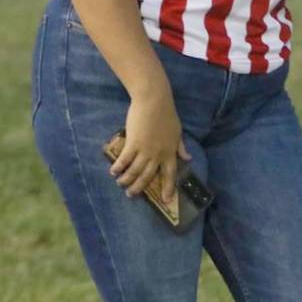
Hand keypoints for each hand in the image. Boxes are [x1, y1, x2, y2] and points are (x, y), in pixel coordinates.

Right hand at [110, 89, 190, 203]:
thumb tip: (188, 158)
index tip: (166, 200)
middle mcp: (158, 154)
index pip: (170, 174)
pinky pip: (124, 160)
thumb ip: (181, 147)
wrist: (154, 101)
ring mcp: (146, 150)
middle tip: (131, 194)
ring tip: (121, 184)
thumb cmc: (166, 114)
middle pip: (148, 176)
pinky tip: (113, 172)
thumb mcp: (177, 132)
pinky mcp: (133, 143)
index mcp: (170, 151)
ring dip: (126, 180)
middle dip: (139, 187)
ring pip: (135, 171)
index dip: (168, 188)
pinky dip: (118, 167)